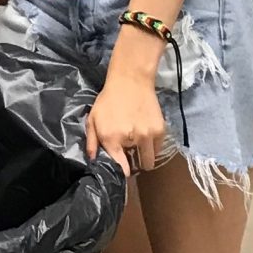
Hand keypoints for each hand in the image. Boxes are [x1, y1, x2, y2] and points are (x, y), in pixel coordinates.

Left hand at [86, 45, 165, 177]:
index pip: (121, 168)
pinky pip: (157, 149)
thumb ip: (92, 142)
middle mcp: (132, 139)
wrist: (131, 80)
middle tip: (129, 153)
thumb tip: (93, 161)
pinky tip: (145, 135)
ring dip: (144, 156)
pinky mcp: (160, 131)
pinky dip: (152, 146)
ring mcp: (148, 135)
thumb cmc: (109, 100)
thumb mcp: (93, 119)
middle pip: (137, 165)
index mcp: (112, 138)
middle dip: (133, 162)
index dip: (122, 172)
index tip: (122, 170)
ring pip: (149, 160)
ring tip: (137, 145)